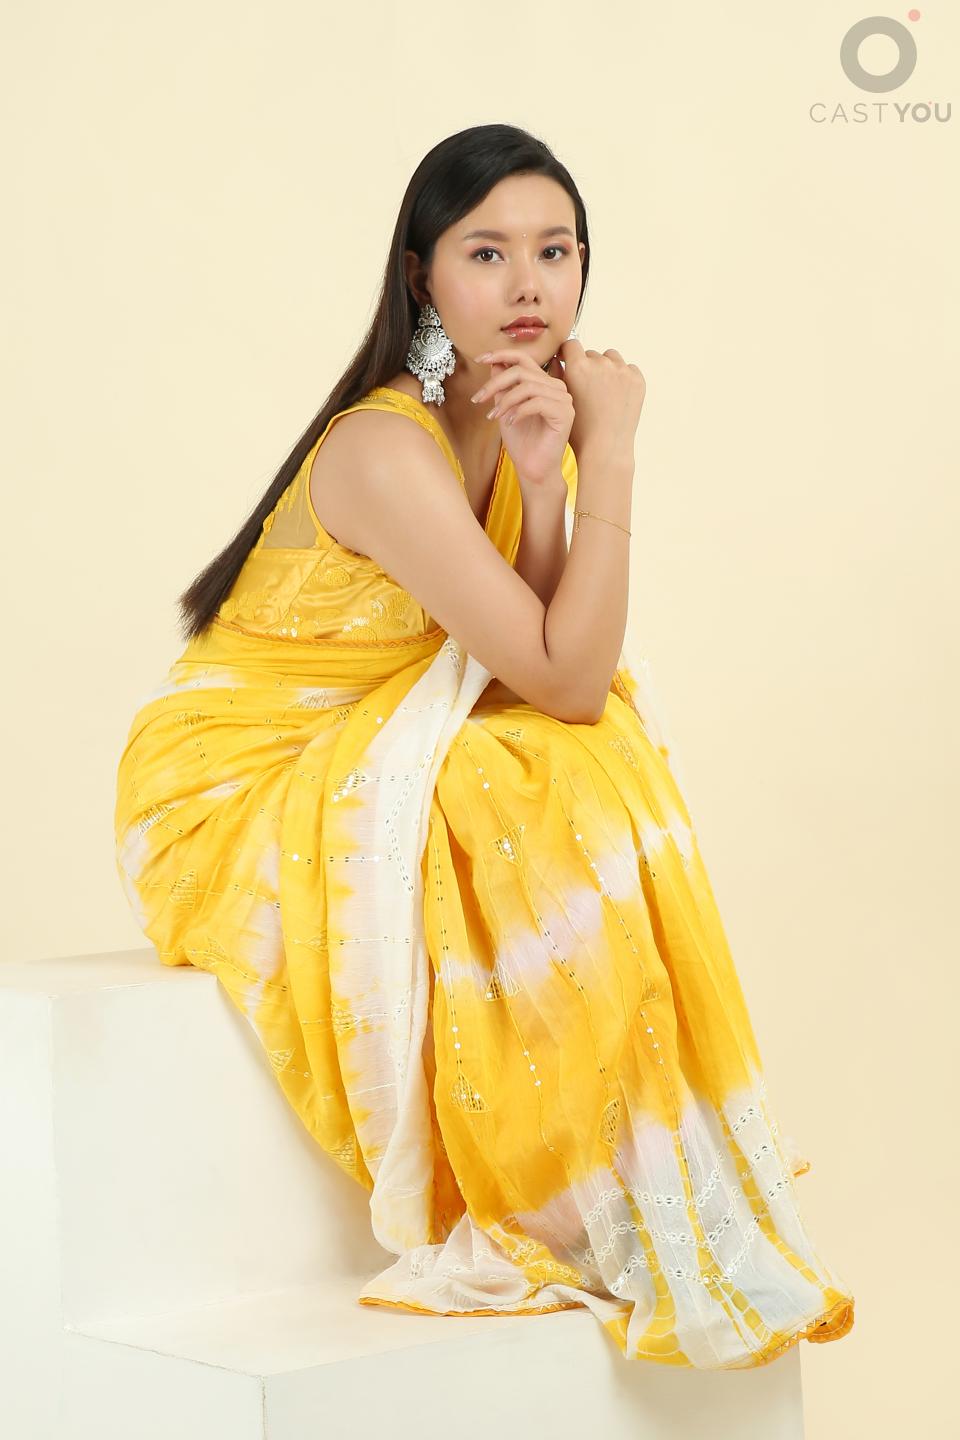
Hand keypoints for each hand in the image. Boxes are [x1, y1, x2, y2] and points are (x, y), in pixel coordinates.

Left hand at [470, 349, 572, 485]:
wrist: (533, 469)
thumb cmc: (522, 442)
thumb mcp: (506, 408)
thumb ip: (503, 386)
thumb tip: (494, 363)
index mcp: (544, 383)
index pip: (524, 359)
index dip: (501, 354)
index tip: (480, 358)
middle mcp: (556, 387)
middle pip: (522, 371)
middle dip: (495, 383)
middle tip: (478, 399)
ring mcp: (563, 399)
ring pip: (528, 386)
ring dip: (505, 401)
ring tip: (494, 416)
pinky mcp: (564, 413)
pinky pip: (536, 402)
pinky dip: (518, 411)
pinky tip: (509, 423)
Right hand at [556, 337, 645, 461]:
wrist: (605, 449)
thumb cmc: (578, 429)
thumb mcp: (562, 400)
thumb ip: (557, 375)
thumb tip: (557, 358)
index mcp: (578, 366)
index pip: (571, 345)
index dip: (568, 353)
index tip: (568, 362)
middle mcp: (601, 364)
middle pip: (591, 354)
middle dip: (588, 366)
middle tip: (587, 388)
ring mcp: (622, 371)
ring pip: (610, 358)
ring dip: (606, 368)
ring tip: (602, 390)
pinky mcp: (638, 380)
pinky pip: (628, 369)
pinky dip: (622, 378)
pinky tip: (616, 395)